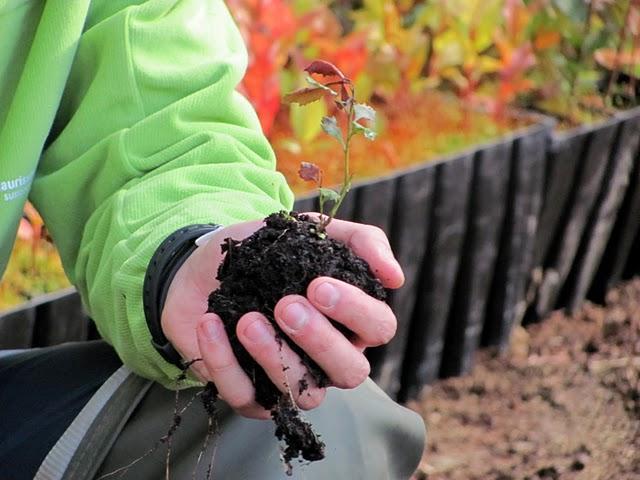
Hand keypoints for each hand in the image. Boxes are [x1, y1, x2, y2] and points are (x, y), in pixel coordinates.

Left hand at [161, 214, 403, 418]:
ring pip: (304, 395)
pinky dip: (225, 362)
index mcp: (351, 321)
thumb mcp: (312, 233)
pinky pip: (244, 396)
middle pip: (351, 372)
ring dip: (276, 357)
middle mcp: (328, 358)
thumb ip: (360, 243)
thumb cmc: (267, 252)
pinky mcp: (248, 392)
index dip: (356, 311)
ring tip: (248, 320)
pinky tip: (211, 325)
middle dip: (320, 340)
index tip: (319, 285)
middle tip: (286, 305)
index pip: (378, 327)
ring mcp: (289, 380)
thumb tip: (396, 277)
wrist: (203, 265)